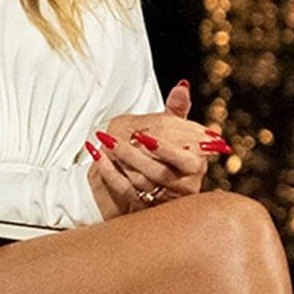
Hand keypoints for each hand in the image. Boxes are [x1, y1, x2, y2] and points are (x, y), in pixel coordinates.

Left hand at [85, 80, 233, 218]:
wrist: (153, 183)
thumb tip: (181, 85)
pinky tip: (98, 159)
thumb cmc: (166, 153)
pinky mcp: (143, 209)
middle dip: (135, 155)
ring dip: (120, 162)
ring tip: (103, 143)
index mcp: (196, 166)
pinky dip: (109, 174)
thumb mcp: (175, 132)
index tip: (146, 137)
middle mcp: (184, 187)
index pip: (185, 159)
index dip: (166, 149)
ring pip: (141, 183)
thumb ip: (178, 111)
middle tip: (113, 138)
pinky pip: (124, 191)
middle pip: (160, 173)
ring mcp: (163, 200)